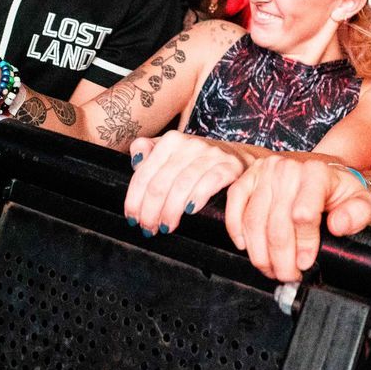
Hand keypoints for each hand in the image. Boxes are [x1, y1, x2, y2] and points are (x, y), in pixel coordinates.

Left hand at [124, 133, 243, 234]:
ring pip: (182, 185)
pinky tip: (189, 211)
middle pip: (160, 183)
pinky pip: (210, 183)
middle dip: (150, 211)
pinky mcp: (230, 166)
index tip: (132, 218)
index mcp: (170, 141)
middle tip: (148, 228)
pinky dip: (197, 198)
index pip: (144, 174)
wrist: (238, 156)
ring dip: (170, 211)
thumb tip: (135, 161)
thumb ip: (149, 151)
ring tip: (165, 227)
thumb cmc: (198, 161)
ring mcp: (211, 154)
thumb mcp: (172, 152)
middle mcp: (190, 144)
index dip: (134, 199)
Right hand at [223, 156, 370, 281]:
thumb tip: (339, 224)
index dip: (303, 245)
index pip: (302, 214)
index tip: (306, 263)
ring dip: (260, 252)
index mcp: (317, 172)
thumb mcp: (364, 205)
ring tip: (271, 269)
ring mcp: (266, 170)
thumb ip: (358, 214)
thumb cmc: (346, 196)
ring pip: (253, 219)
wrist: (332, 182)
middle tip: (288, 275)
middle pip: (276, 223)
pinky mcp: (250, 176)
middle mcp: (289, 167)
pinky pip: (234, 203)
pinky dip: (237, 228)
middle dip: (281, 258)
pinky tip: (245, 246)